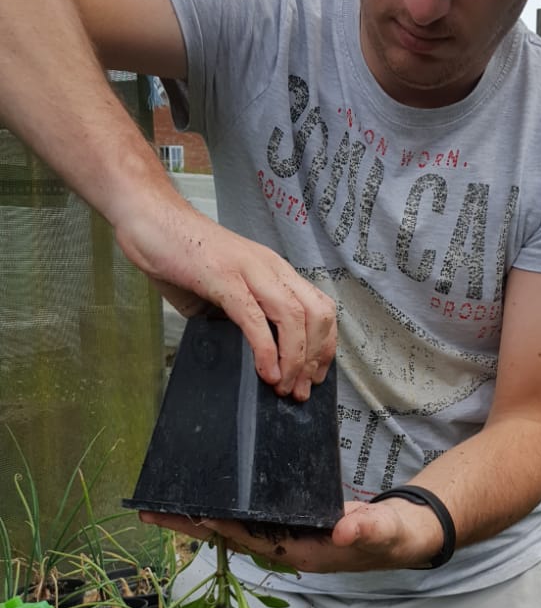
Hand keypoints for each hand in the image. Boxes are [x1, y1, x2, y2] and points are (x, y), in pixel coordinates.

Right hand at [117, 202, 335, 398]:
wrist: (150, 218)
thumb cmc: (182, 254)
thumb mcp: (222, 290)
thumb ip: (239, 315)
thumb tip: (250, 351)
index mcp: (274, 270)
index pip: (320, 308)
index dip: (324, 346)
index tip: (314, 376)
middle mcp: (270, 268)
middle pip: (317, 314)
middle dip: (315, 357)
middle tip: (301, 389)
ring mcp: (248, 270)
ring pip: (293, 317)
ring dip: (294, 359)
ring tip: (284, 386)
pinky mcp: (223, 277)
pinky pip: (254, 317)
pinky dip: (266, 350)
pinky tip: (266, 372)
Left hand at [140, 498, 445, 572]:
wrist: (401, 536)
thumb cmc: (391, 536)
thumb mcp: (384, 532)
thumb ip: (365, 530)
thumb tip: (342, 530)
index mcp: (299, 553)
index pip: (249, 539)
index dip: (219, 527)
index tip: (189, 512)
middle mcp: (283, 548)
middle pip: (227, 537)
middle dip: (189, 525)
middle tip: (147, 511)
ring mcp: (283, 536)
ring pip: (232, 527)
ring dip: (198, 516)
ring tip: (163, 500)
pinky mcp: (288, 522)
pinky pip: (247, 515)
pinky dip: (223, 504)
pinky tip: (206, 490)